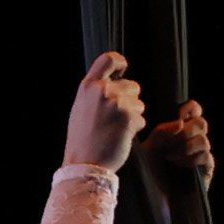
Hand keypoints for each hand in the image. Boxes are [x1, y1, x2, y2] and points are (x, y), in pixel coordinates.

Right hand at [60, 53, 147, 176]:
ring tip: (115, 129)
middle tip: (114, 118)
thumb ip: (96, 93)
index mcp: (87, 87)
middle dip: (130, 101)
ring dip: (133, 116)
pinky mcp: (129, 117)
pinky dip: (134, 129)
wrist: (84, 163)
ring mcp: (116, 103)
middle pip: (133, 86)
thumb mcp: (81, 109)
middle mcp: (101, 91)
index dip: (120, 61)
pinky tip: (119, 137)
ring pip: (140, 104)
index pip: (108, 59)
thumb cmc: (83, 139)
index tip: (123, 69)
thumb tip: (113, 82)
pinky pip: (141, 119)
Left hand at [148, 98, 214, 190]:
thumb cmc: (145, 173)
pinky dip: (192, 158)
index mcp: (177, 133)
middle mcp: (190, 142)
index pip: (193, 113)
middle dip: (187, 130)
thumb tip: (181, 121)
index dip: (192, 109)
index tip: (183, 112)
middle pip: (201, 123)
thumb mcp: (148, 149)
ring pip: (204, 140)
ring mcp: (199, 156)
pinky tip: (179, 165)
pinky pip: (206, 156)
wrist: (148, 198)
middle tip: (171, 142)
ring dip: (186, 147)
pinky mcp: (205, 171)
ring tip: (170, 158)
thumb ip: (162, 132)